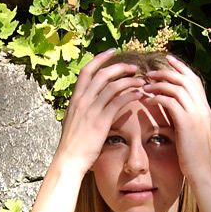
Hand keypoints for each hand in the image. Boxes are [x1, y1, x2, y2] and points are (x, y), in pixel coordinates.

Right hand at [54, 49, 145, 173]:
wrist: (69, 160)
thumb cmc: (73, 145)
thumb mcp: (74, 121)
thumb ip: (83, 110)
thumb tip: (92, 105)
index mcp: (75, 99)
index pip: (87, 71)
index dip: (99, 58)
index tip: (112, 51)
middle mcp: (82, 101)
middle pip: (102, 74)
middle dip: (120, 67)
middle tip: (133, 67)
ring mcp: (91, 110)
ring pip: (113, 86)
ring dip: (129, 80)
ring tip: (142, 81)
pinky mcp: (101, 121)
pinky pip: (118, 101)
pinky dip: (130, 94)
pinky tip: (139, 94)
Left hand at [140, 55, 210, 179]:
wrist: (202, 171)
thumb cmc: (194, 156)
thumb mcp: (191, 132)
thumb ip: (184, 117)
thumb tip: (171, 108)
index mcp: (205, 107)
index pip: (194, 79)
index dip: (181, 68)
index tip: (168, 60)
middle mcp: (202, 107)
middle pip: (185, 78)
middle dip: (166, 72)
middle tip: (149, 73)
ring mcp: (195, 113)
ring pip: (176, 87)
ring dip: (158, 84)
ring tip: (144, 86)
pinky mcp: (186, 122)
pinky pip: (169, 101)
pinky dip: (156, 98)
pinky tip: (147, 101)